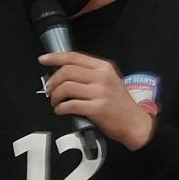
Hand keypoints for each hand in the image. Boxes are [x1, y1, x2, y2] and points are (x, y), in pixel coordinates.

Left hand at [39, 51, 154, 149]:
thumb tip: (65, 72)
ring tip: (55, 102)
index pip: (75, 57)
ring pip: (66, 87)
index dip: (55, 57)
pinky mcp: (97, 109)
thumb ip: (91, 74)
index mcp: (104, 67)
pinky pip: (71, 105)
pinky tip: (61, 110)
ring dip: (55, 96)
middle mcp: (102, 77)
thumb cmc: (120, 103)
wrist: (134, 122)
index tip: (43, 59)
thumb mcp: (110, 81)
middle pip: (67, 71)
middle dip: (53, 81)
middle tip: (50, 89)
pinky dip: (61, 108)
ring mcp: (100, 93)